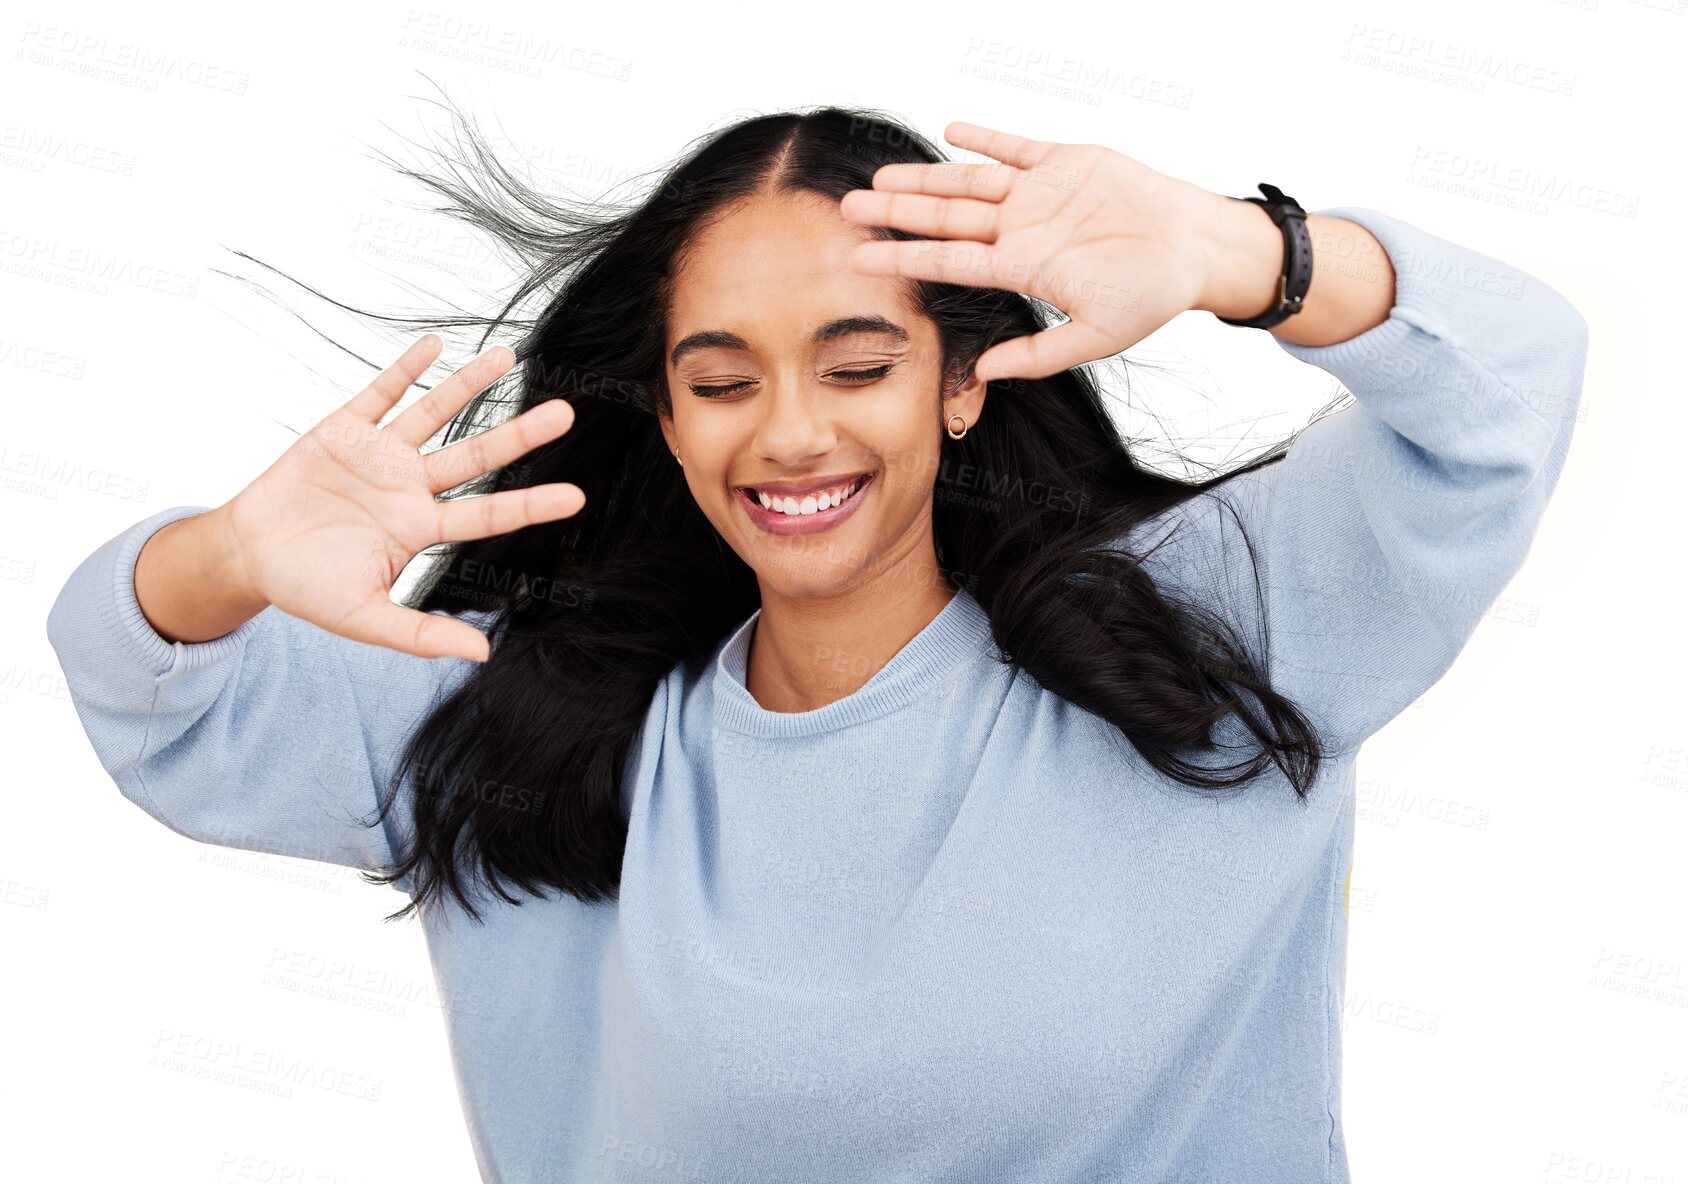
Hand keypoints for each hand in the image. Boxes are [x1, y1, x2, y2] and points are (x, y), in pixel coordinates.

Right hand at [216, 335, 584, 662]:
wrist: (249, 556)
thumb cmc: (308, 588)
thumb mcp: (365, 619)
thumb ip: (421, 635)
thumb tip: (482, 654)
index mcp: (420, 528)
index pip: (488, 514)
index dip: (531, 505)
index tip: (577, 496)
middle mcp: (410, 486)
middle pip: (476, 456)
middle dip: (520, 435)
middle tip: (566, 413)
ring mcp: (380, 455)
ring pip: (436, 414)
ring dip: (469, 385)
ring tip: (509, 355)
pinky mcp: (344, 429)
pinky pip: (381, 393)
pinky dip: (406, 369)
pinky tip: (435, 344)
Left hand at [839, 120, 1246, 381]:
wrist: (1197, 251)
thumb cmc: (1151, 296)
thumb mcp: (1094, 337)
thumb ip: (1038, 355)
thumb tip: (982, 372)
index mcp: (1024, 267)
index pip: (949, 261)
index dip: (903, 258)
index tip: (860, 259)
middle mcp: (1023, 229)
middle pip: (946, 217)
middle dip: (897, 213)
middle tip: (848, 209)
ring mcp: (1041, 195)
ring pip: (970, 182)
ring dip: (926, 177)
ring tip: (881, 176)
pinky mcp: (1067, 162)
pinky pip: (1017, 147)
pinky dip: (985, 138)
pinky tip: (950, 132)